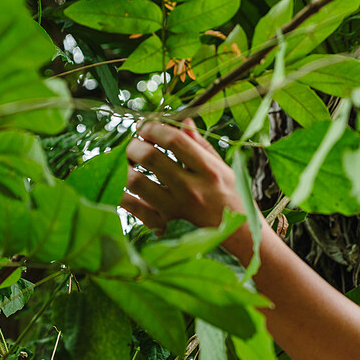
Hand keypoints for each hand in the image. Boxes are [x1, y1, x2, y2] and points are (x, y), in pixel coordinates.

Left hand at [121, 119, 254, 241]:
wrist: (239, 238)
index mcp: (208, 171)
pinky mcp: (163, 226)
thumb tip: (183, 121)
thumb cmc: (231, 199)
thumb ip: (201, 145)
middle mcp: (191, 190)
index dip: (154, 128)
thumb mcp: (223, 169)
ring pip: (135, 181)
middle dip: (134, 145)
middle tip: (133, 144)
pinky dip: (120, 193)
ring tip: (126, 163)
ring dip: (123, 167)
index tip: (146, 126)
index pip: (174, 140)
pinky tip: (122, 185)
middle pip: (150, 157)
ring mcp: (175, 210)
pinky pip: (132, 207)